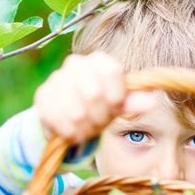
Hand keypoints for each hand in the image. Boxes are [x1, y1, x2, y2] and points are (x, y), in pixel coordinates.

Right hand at [33, 51, 155, 143]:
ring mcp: (56, 79)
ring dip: (84, 128)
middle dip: (99, 117)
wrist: (69, 118)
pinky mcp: (42, 96)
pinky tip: (72, 133)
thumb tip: (152, 100)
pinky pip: (58, 119)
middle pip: (93, 93)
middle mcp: (76, 64)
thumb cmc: (99, 108)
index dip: (115, 97)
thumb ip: (133, 102)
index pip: (111, 71)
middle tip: (99, 124)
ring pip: (75, 111)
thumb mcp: (118, 106)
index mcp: (100, 62)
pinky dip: (69, 132)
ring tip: (86, 129)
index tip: (115, 108)